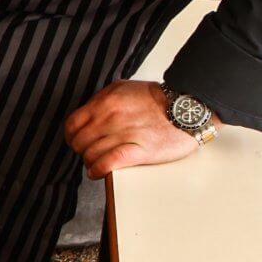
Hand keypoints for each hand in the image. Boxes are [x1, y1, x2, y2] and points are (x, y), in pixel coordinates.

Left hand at [65, 80, 220, 179]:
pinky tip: (99, 172)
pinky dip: (98, 170)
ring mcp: (123, 134)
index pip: (72, 125)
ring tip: (98, 164)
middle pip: (79, 143)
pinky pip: (106, 163)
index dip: (72, 136)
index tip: (78, 141)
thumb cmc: (159, 99)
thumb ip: (102, 99)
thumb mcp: (124, 88)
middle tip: (91, 153)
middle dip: (82, 151)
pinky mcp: (137, 151)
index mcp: (105, 102)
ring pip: (90, 155)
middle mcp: (110, 118)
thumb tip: (88, 114)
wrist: (189, 106)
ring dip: (91, 163)